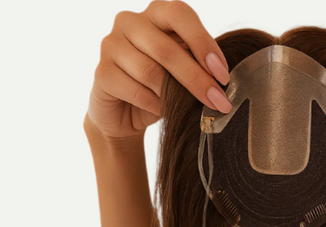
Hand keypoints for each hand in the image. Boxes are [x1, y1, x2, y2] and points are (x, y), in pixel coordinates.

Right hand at [84, 0, 231, 142]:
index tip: (223, 75)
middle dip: (197, 79)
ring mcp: (111, 45)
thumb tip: (222, 79)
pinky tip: (162, 111)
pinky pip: (136, 91)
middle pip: (167, 49)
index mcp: (155, 13)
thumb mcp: (182, 73)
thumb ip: (196, 65)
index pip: (180, 14)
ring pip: (150, 72)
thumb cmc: (159, 89)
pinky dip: (154, 106)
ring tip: (188, 110)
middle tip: (219, 102)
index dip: (203, 43)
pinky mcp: (102, 73)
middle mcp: (130, 22)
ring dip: (174, 96)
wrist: (124, 115)